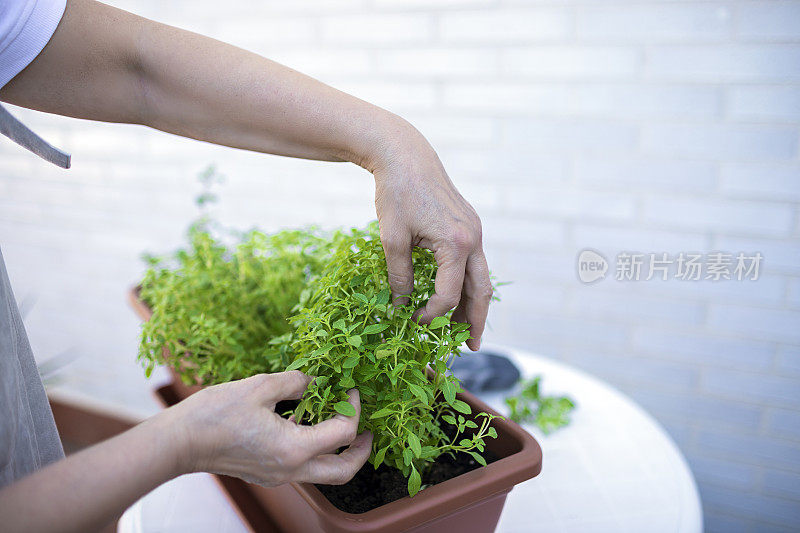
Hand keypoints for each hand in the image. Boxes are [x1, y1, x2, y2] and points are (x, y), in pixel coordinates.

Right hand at [161, 371, 371, 485]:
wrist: (180, 441)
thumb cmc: (216, 413)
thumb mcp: (261, 386)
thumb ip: (297, 382)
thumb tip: (316, 381)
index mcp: (295, 448)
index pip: (344, 432)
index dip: (354, 408)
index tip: (350, 389)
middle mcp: (291, 470)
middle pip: (343, 471)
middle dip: (362, 451)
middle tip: (368, 430)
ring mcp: (279, 477)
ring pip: (323, 473)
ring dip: (338, 451)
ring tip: (338, 422)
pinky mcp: (267, 474)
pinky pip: (302, 468)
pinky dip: (314, 450)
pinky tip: (307, 424)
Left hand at [367, 118, 491, 350]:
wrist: (406, 155)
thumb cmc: (395, 194)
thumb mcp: (392, 239)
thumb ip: (399, 277)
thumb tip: (401, 306)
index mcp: (456, 243)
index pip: (449, 294)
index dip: (432, 314)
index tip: (413, 321)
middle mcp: (474, 238)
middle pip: (481, 291)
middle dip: (477, 321)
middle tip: (471, 347)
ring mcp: (475, 231)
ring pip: (482, 277)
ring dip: (475, 304)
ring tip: (467, 329)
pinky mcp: (470, 225)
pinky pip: (474, 262)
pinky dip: (469, 283)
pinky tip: (460, 296)